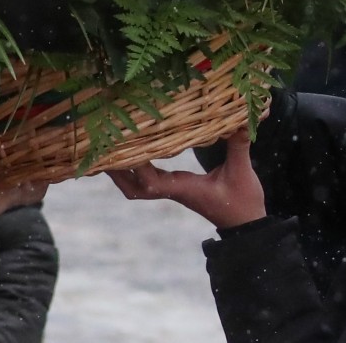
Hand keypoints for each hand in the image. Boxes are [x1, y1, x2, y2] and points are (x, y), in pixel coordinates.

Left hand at [107, 129, 265, 228]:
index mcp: (182, 188)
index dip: (136, 166)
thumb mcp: (242, 172)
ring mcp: (172, 190)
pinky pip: (146, 181)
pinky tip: (129, 153)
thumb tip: (240, 122)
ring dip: (121, 173)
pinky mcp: (176, 188)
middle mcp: (172, 190)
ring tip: (107, 151)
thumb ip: (238, 147)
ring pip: (136, 187)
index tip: (124, 146)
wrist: (245, 224)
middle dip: (116, 172)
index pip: (150, 181)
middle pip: (134, 188)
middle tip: (100, 151)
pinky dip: (134, 170)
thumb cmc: (242, 201)